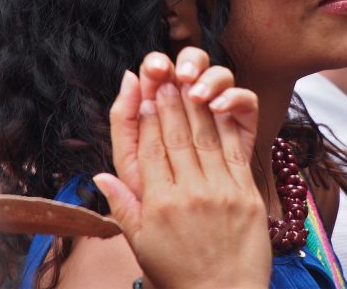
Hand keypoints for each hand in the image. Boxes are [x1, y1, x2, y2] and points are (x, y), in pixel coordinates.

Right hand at [94, 50, 271, 288]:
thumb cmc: (177, 273)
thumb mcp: (140, 244)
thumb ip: (121, 206)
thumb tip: (100, 175)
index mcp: (159, 204)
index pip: (150, 149)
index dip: (145, 119)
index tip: (143, 96)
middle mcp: (189, 192)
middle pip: (176, 136)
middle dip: (168, 103)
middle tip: (163, 77)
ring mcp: (220, 190)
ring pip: (203, 136)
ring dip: (193, 105)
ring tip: (186, 82)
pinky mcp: (245, 191)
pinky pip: (234, 149)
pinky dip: (226, 123)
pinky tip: (218, 104)